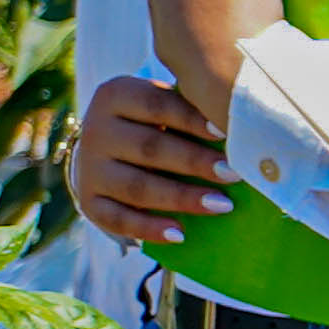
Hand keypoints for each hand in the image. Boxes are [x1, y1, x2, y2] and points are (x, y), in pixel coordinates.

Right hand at [70, 73, 234, 248]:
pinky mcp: (88, 202)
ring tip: (221, 205)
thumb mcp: (161, 104)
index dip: (192, 119)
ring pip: (137, 187)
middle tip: (233, 174)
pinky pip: (119, 220)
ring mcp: (88, 168)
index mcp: (115, 95)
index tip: (226, 133)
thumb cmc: (151, 122)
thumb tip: (240, 129)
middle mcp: (96, 129)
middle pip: (149, 148)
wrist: (103, 148)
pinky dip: (149, 229)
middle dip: (194, 162)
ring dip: (181, 197)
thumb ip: (189, 108)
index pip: (157, 105)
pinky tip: (180, 234)